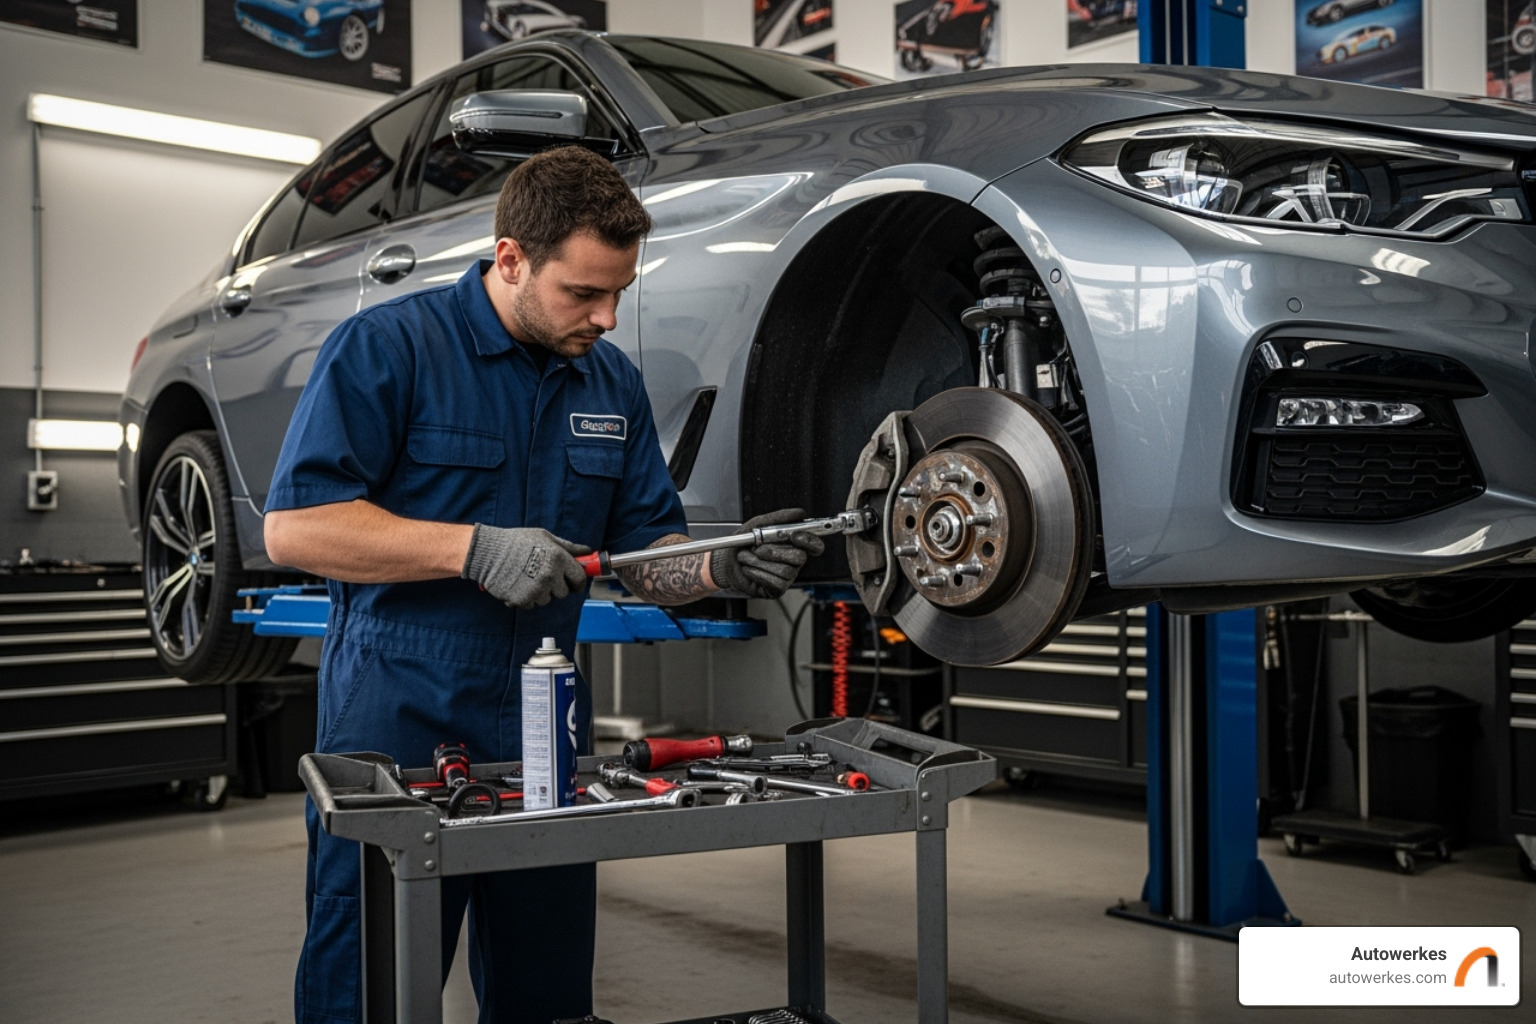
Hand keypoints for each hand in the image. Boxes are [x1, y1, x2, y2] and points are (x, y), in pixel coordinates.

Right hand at [461, 525, 590, 608]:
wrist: (488, 552)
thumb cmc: (516, 542)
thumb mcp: (545, 537)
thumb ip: (567, 547)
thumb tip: (587, 551)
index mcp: (558, 558)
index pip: (579, 578)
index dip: (576, 581)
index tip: (572, 582)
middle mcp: (550, 575)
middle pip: (564, 592)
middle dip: (556, 586)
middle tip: (542, 575)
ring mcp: (537, 589)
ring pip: (547, 600)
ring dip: (540, 592)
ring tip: (527, 577)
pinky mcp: (523, 600)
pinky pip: (532, 604)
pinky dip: (526, 598)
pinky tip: (518, 584)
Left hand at [709, 508, 824, 599]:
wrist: (725, 561)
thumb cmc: (744, 543)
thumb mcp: (757, 524)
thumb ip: (778, 518)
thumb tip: (799, 513)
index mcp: (793, 545)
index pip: (814, 545)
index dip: (809, 541)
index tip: (795, 536)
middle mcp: (793, 561)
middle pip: (800, 558)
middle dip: (776, 551)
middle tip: (758, 548)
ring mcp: (787, 576)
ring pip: (785, 571)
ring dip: (759, 562)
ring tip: (746, 557)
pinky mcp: (777, 589)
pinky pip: (775, 582)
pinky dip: (757, 573)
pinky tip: (748, 569)